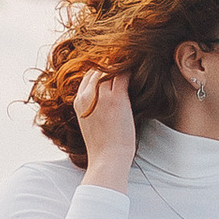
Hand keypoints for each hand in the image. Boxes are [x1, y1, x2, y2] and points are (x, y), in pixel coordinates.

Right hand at [75, 67, 136, 191]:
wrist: (107, 158)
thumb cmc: (102, 146)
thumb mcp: (90, 124)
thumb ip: (93, 109)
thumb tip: (104, 102)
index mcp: (79, 102)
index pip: (88, 77)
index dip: (100, 70)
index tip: (113, 68)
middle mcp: (87, 96)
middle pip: (97, 69)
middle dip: (110, 63)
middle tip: (126, 59)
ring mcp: (101, 96)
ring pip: (109, 69)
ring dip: (121, 64)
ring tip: (134, 60)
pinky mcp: (117, 98)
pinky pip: (123, 74)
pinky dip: (130, 69)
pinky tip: (139, 69)